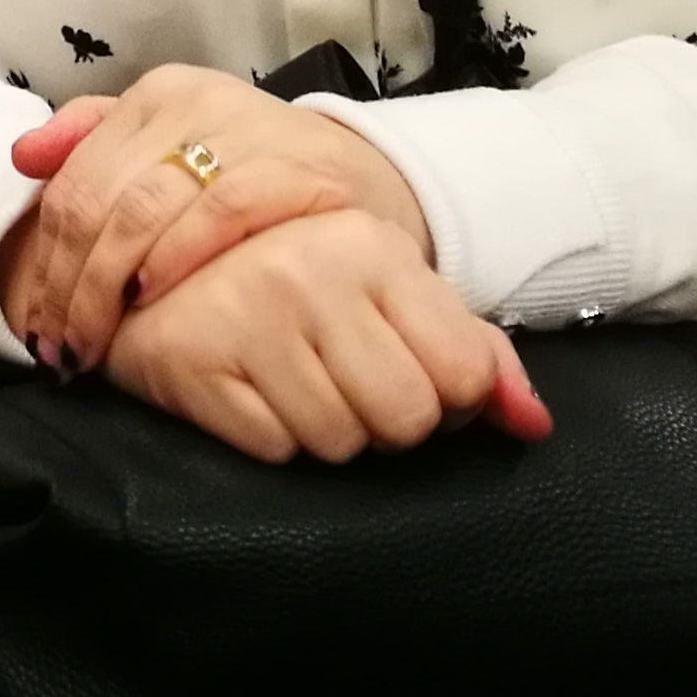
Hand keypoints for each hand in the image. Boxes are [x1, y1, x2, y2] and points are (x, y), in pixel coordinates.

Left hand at [0, 64, 431, 373]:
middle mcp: (198, 104)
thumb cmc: (257, 178)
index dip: (43, 258)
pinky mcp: (297, 168)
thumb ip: (96, 146)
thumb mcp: (176, 150)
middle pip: (99, 199)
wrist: (369, 183)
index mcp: (159, 96)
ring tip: (95, 340)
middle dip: (67, 285)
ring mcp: (248, 132)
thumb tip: (23, 156)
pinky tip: (155, 296)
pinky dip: (178, 256)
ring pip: (145, 207)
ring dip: (108, 284)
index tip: (34, 320)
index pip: (72, 179)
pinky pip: (220, 210)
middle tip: (58, 346)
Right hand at [102, 213, 549, 465]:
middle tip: (347, 380)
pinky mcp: (192, 360)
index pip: (463, 374)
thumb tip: (534, 425)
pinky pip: (273, 448)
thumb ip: (477, 354)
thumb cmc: (300, 280)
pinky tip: (253, 390)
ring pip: (339, 443)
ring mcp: (246, 315)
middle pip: (406, 419)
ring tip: (296, 379)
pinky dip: (269, 434)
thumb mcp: (394, 292)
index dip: (446, 396)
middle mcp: (310, 272)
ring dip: (325, 428)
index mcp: (372, 247)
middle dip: (385, 419)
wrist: (161, 256)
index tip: (408, 370)